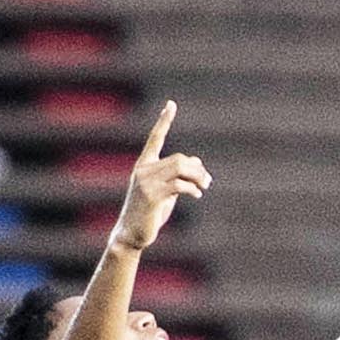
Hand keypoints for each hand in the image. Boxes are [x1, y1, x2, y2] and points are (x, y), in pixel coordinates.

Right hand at [112, 103, 208, 253]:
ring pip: (179, 168)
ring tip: (204, 187)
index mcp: (144, 165)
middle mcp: (143, 170)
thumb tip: (198, 162)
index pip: (155, 138)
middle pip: (178, 158)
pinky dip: (192, 188)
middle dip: (197, 169)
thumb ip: (178, 176)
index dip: (163, 121)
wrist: (131, 235)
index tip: (171, 104)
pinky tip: (196, 194)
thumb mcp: (166, 192)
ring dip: (197, 177)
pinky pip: (179, 185)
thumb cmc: (149, 213)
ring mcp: (146, 182)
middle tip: (208, 181)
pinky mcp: (152, 196)